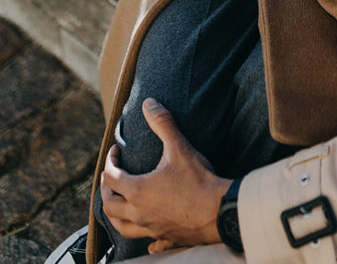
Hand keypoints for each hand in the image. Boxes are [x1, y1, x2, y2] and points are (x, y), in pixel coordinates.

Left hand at [99, 99, 228, 252]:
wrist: (220, 210)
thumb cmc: (199, 179)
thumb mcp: (180, 148)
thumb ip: (162, 123)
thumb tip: (148, 103)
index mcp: (137, 190)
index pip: (111, 176)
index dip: (110, 161)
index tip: (116, 151)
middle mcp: (138, 212)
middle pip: (109, 204)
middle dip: (107, 189)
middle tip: (112, 177)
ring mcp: (150, 227)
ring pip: (121, 225)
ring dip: (115, 215)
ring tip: (119, 205)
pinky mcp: (165, 237)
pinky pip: (149, 242)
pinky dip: (145, 238)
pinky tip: (149, 238)